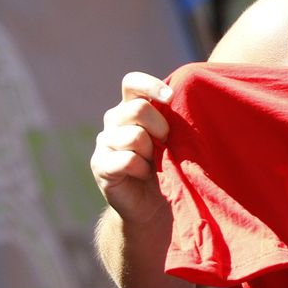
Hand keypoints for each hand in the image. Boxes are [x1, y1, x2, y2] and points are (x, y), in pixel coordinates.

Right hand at [91, 72, 174, 224]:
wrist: (153, 205)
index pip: (132, 82)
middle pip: (137, 109)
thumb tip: (188, 100)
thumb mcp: (173, 137)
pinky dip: (142, 169)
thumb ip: (173, 118)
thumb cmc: (169, 165)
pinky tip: (144, 175)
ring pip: (134, 136)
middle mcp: (114, 120)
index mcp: (131, 107)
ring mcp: (104, 142)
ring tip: (154, 162)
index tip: (170, 98)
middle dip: (160, 127)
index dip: (150, 86)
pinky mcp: (100, 165)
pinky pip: (127, 160)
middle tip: (167, 144)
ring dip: (152, 152)